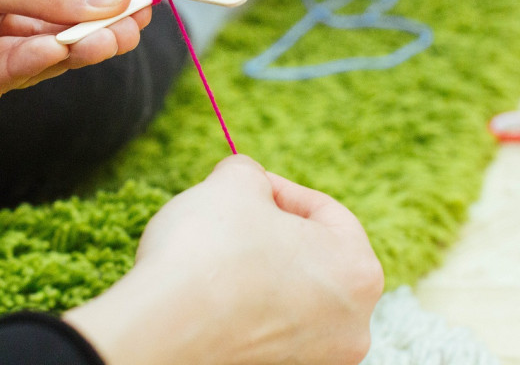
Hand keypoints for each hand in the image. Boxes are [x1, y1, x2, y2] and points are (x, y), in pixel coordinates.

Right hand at [64, 155, 382, 364]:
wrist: (162, 328)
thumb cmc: (208, 251)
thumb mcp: (233, 182)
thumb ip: (252, 173)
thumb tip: (249, 181)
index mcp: (358, 270)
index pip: (327, 212)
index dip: (282, 189)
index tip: (249, 185)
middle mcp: (352, 324)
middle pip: (314, 258)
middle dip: (273, 231)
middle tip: (233, 216)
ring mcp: (319, 358)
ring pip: (292, 296)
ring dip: (260, 270)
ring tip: (217, 254)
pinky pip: (269, 328)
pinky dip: (247, 307)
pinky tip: (212, 292)